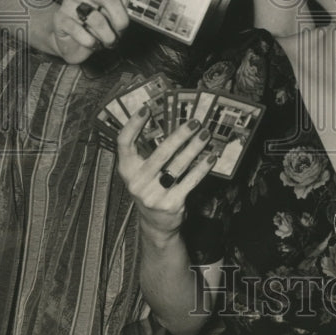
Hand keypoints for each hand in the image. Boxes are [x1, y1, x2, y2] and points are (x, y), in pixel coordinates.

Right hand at [51, 0, 135, 63]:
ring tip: (108, 42)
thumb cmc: (97, 27)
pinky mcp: (60, 19)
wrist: (71, 43)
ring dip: (108, 36)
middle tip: (122, 30)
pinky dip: (92, 43)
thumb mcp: (113, 16)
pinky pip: (81, 32)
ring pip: (96, 19)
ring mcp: (70, 3)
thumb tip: (136, 9)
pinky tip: (93, 44)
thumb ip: (123, 9)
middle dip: (120, 18)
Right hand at [117, 110, 215, 241]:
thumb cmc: (151, 188)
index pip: (124, 143)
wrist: (156, 225)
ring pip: (178, 166)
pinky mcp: (170, 204)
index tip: (147, 108)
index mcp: (127, 170)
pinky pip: (190, 181)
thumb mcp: (142, 173)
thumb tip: (170, 124)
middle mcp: (137, 183)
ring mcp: (153, 195)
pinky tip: (210, 157)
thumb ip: (148, 154)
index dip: (133, 124)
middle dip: (180, 135)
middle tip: (194, 122)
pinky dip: (202, 168)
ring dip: (194, 148)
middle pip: (160, 153)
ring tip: (205, 135)